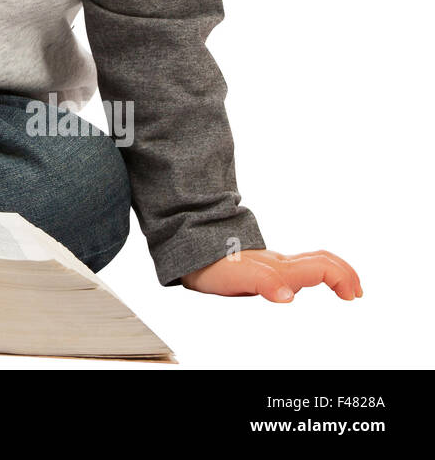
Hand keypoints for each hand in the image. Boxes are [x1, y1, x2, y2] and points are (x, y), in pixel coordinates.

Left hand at [180, 248, 361, 301]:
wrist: (190, 251)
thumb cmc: (211, 266)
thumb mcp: (236, 276)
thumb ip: (263, 282)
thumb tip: (288, 296)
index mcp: (279, 267)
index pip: (319, 266)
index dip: (341, 277)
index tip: (351, 295)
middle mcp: (279, 263)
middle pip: (321, 260)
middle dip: (345, 273)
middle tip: (357, 292)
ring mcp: (272, 264)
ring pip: (311, 261)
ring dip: (334, 272)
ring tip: (344, 288)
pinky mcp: (263, 268)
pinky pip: (298, 266)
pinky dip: (317, 274)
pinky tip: (310, 285)